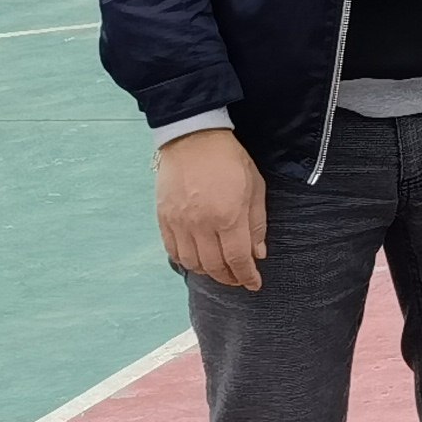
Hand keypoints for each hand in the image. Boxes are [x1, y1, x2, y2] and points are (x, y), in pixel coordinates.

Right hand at [157, 127, 266, 288]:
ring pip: (192, 263)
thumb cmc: (229, 159)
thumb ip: (257, 224)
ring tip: (219, 270)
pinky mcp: (164, 218)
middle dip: (230, 278)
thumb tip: (257, 254)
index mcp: (228, 216)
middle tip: (239, 279)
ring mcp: (179, 222)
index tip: (254, 284)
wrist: (193, 138)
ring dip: (208, 272)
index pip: (238, 259)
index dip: (247, 276)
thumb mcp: (255, 187)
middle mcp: (201, 224)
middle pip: (215, 266)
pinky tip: (197, 259)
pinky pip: (172, 251)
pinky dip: (186, 261)